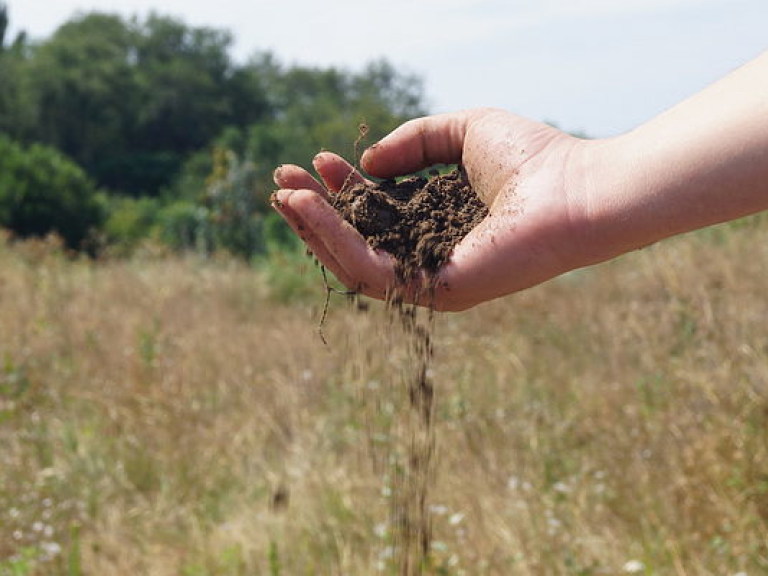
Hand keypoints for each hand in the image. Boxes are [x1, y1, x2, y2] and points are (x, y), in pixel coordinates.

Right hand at [272, 108, 600, 310]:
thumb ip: (412, 142)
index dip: (342, 187)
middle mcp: (429, 254)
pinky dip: (336, 239)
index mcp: (436, 222)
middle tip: (281, 181)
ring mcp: (431, 279)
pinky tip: (312, 209)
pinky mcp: (434, 292)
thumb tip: (368, 163)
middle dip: (316, 211)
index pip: (376, 211)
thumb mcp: (460, 131)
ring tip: (286, 195)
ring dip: (315, 228)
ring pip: (355, 260)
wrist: (574, 189)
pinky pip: (371, 270)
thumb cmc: (531, 159)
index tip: (315, 160)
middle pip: (358, 239)